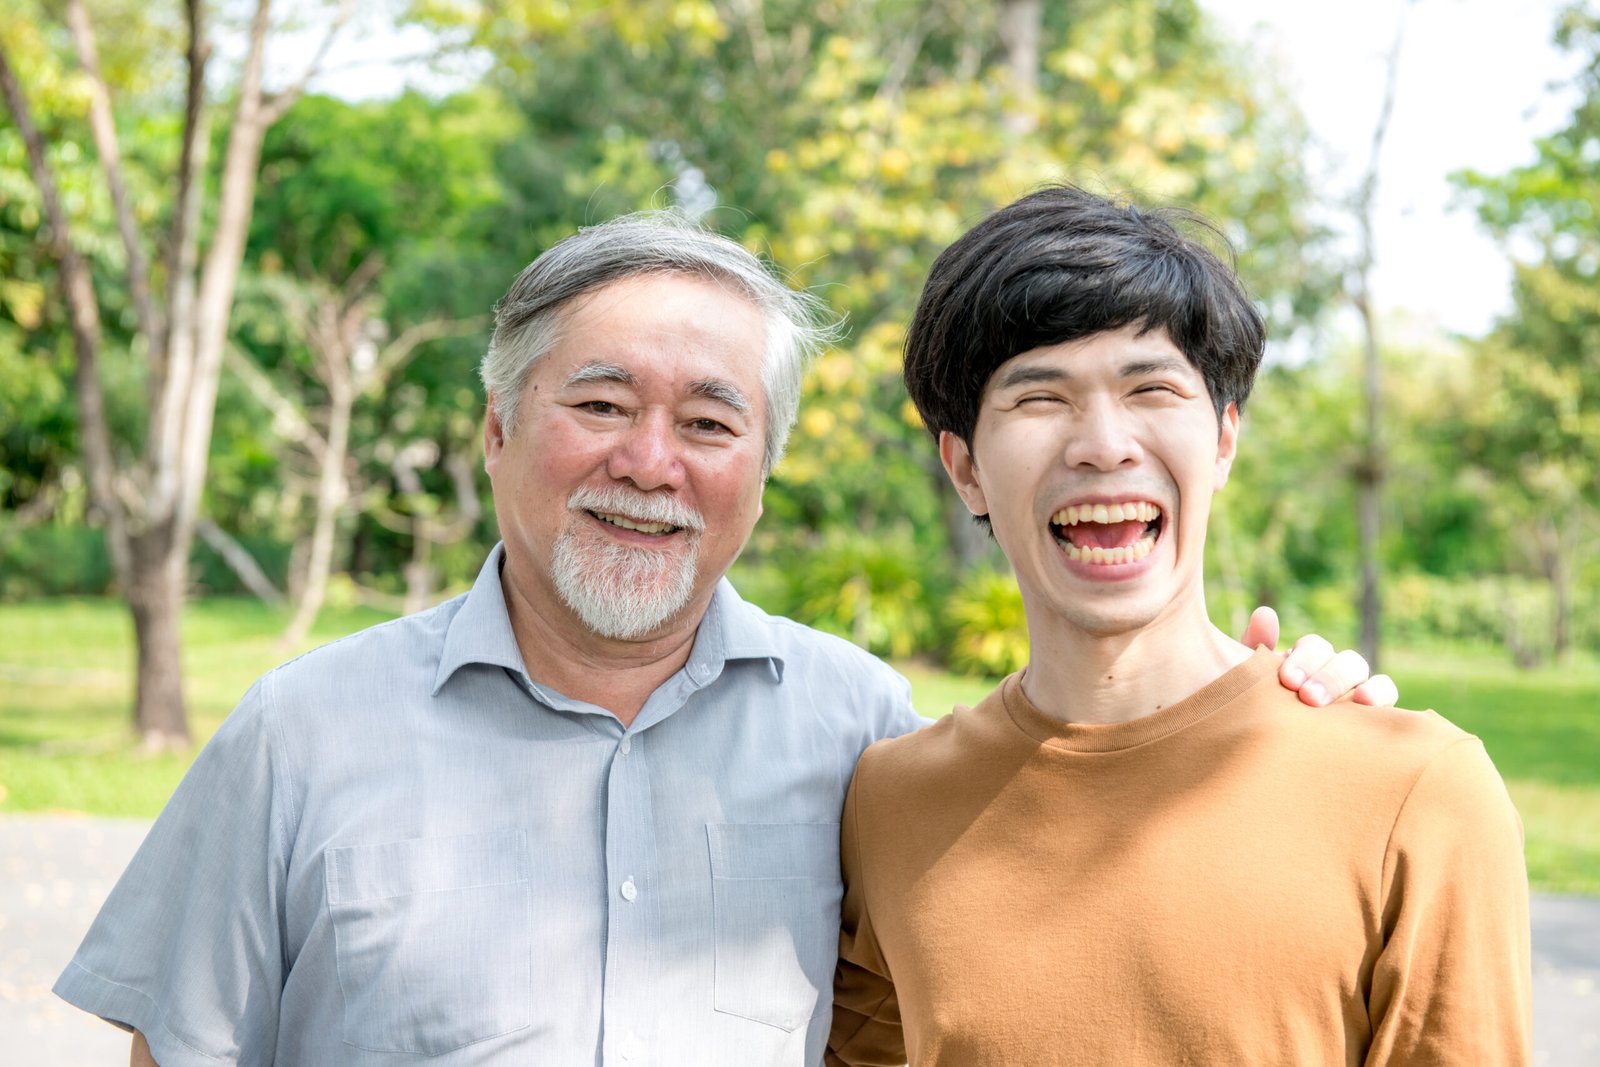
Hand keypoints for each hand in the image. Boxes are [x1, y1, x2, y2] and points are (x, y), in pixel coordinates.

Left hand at [1240, 606, 1399, 707]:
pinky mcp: (1372, 713)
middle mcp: (1335, 670)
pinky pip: (1387, 697)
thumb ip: (1257, 647)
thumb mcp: (1255, 681)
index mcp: (1307, 659)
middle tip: (1309, 697)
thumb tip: (1265, 614)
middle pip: (1345, 660)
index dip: (1304, 659)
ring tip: (1358, 701)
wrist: (1273, 744)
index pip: (1314, 647)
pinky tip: (1373, 707)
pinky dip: (1384, 697)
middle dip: (1329, 677)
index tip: (1287, 679)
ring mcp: (1357, 689)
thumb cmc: (1262, 707)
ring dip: (1365, 685)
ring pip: (1368, 677)